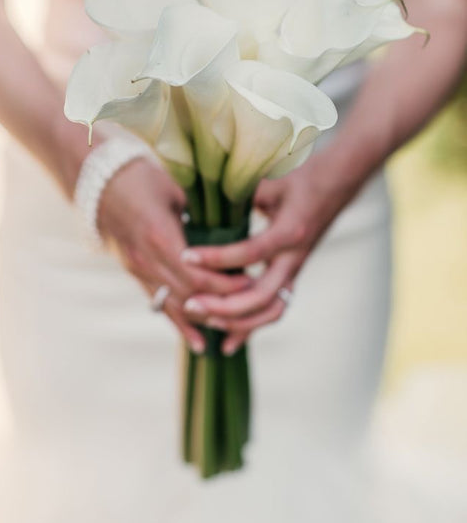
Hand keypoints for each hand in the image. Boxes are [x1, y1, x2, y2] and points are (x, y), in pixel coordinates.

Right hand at [97, 157, 250, 352]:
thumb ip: (202, 214)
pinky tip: (200, 344)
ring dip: (205, 318)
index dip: (226, 283)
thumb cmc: (142, 176)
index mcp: (160, 236)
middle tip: (250, 301)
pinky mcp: (132, 273)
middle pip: (190, 294)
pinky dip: (182, 324)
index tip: (251, 281)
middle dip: (222, 301)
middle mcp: (146, 259)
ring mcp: (136, 269)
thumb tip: (237, 229)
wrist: (97, 180)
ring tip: (234, 329)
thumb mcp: (177, 190)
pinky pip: (159, 304)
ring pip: (175, 306)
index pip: (199, 274)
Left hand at [181, 159, 353, 353]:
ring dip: (236, 322)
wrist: (337, 183)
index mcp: (289, 232)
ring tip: (204, 321)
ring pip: (268, 311)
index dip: (216, 257)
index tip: (184, 256)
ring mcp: (294, 271)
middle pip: (259, 295)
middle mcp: (294, 258)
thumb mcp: (270, 181)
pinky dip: (250, 329)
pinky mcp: (291, 277)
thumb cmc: (300, 177)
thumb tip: (201, 195)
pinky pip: (272, 311)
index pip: (249, 252)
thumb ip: (241, 192)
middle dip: (223, 305)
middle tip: (190, 304)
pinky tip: (227, 345)